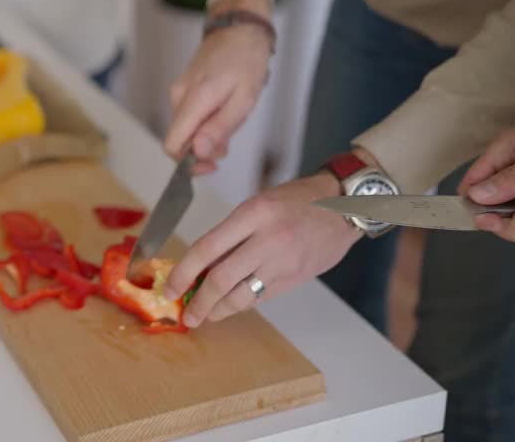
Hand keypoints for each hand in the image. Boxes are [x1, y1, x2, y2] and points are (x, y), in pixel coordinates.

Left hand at [162, 169, 360, 326]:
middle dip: (198, 301)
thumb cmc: (298, 200)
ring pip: (241, 296)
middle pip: (220, 279)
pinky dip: (240, 305)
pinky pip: (259, 297)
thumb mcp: (258, 204)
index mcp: (253, 214)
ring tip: (205, 315)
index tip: (170, 287)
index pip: (207, 248)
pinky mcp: (294, 279)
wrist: (344, 208)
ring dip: (218, 310)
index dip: (183, 272)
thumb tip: (200, 265)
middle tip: (186, 313)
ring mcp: (282, 263)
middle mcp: (267, 239)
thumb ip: (231, 233)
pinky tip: (229, 307)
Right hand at [163, 0, 273, 174]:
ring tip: (232, 117)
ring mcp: (179, 91)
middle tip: (230, 138)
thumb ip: (219, 128)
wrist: (239, 27)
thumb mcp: (243, 99)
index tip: (212, 164)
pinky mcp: (184, 88)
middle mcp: (179, 97)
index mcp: (193, 100)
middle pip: (180, 140)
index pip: (172, 145)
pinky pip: (190, 116)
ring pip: (186, 129)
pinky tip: (224, 109)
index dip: (189, 163)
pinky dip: (206, 122)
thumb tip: (198, 153)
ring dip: (207, 134)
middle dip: (203, 149)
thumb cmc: (246, 60)